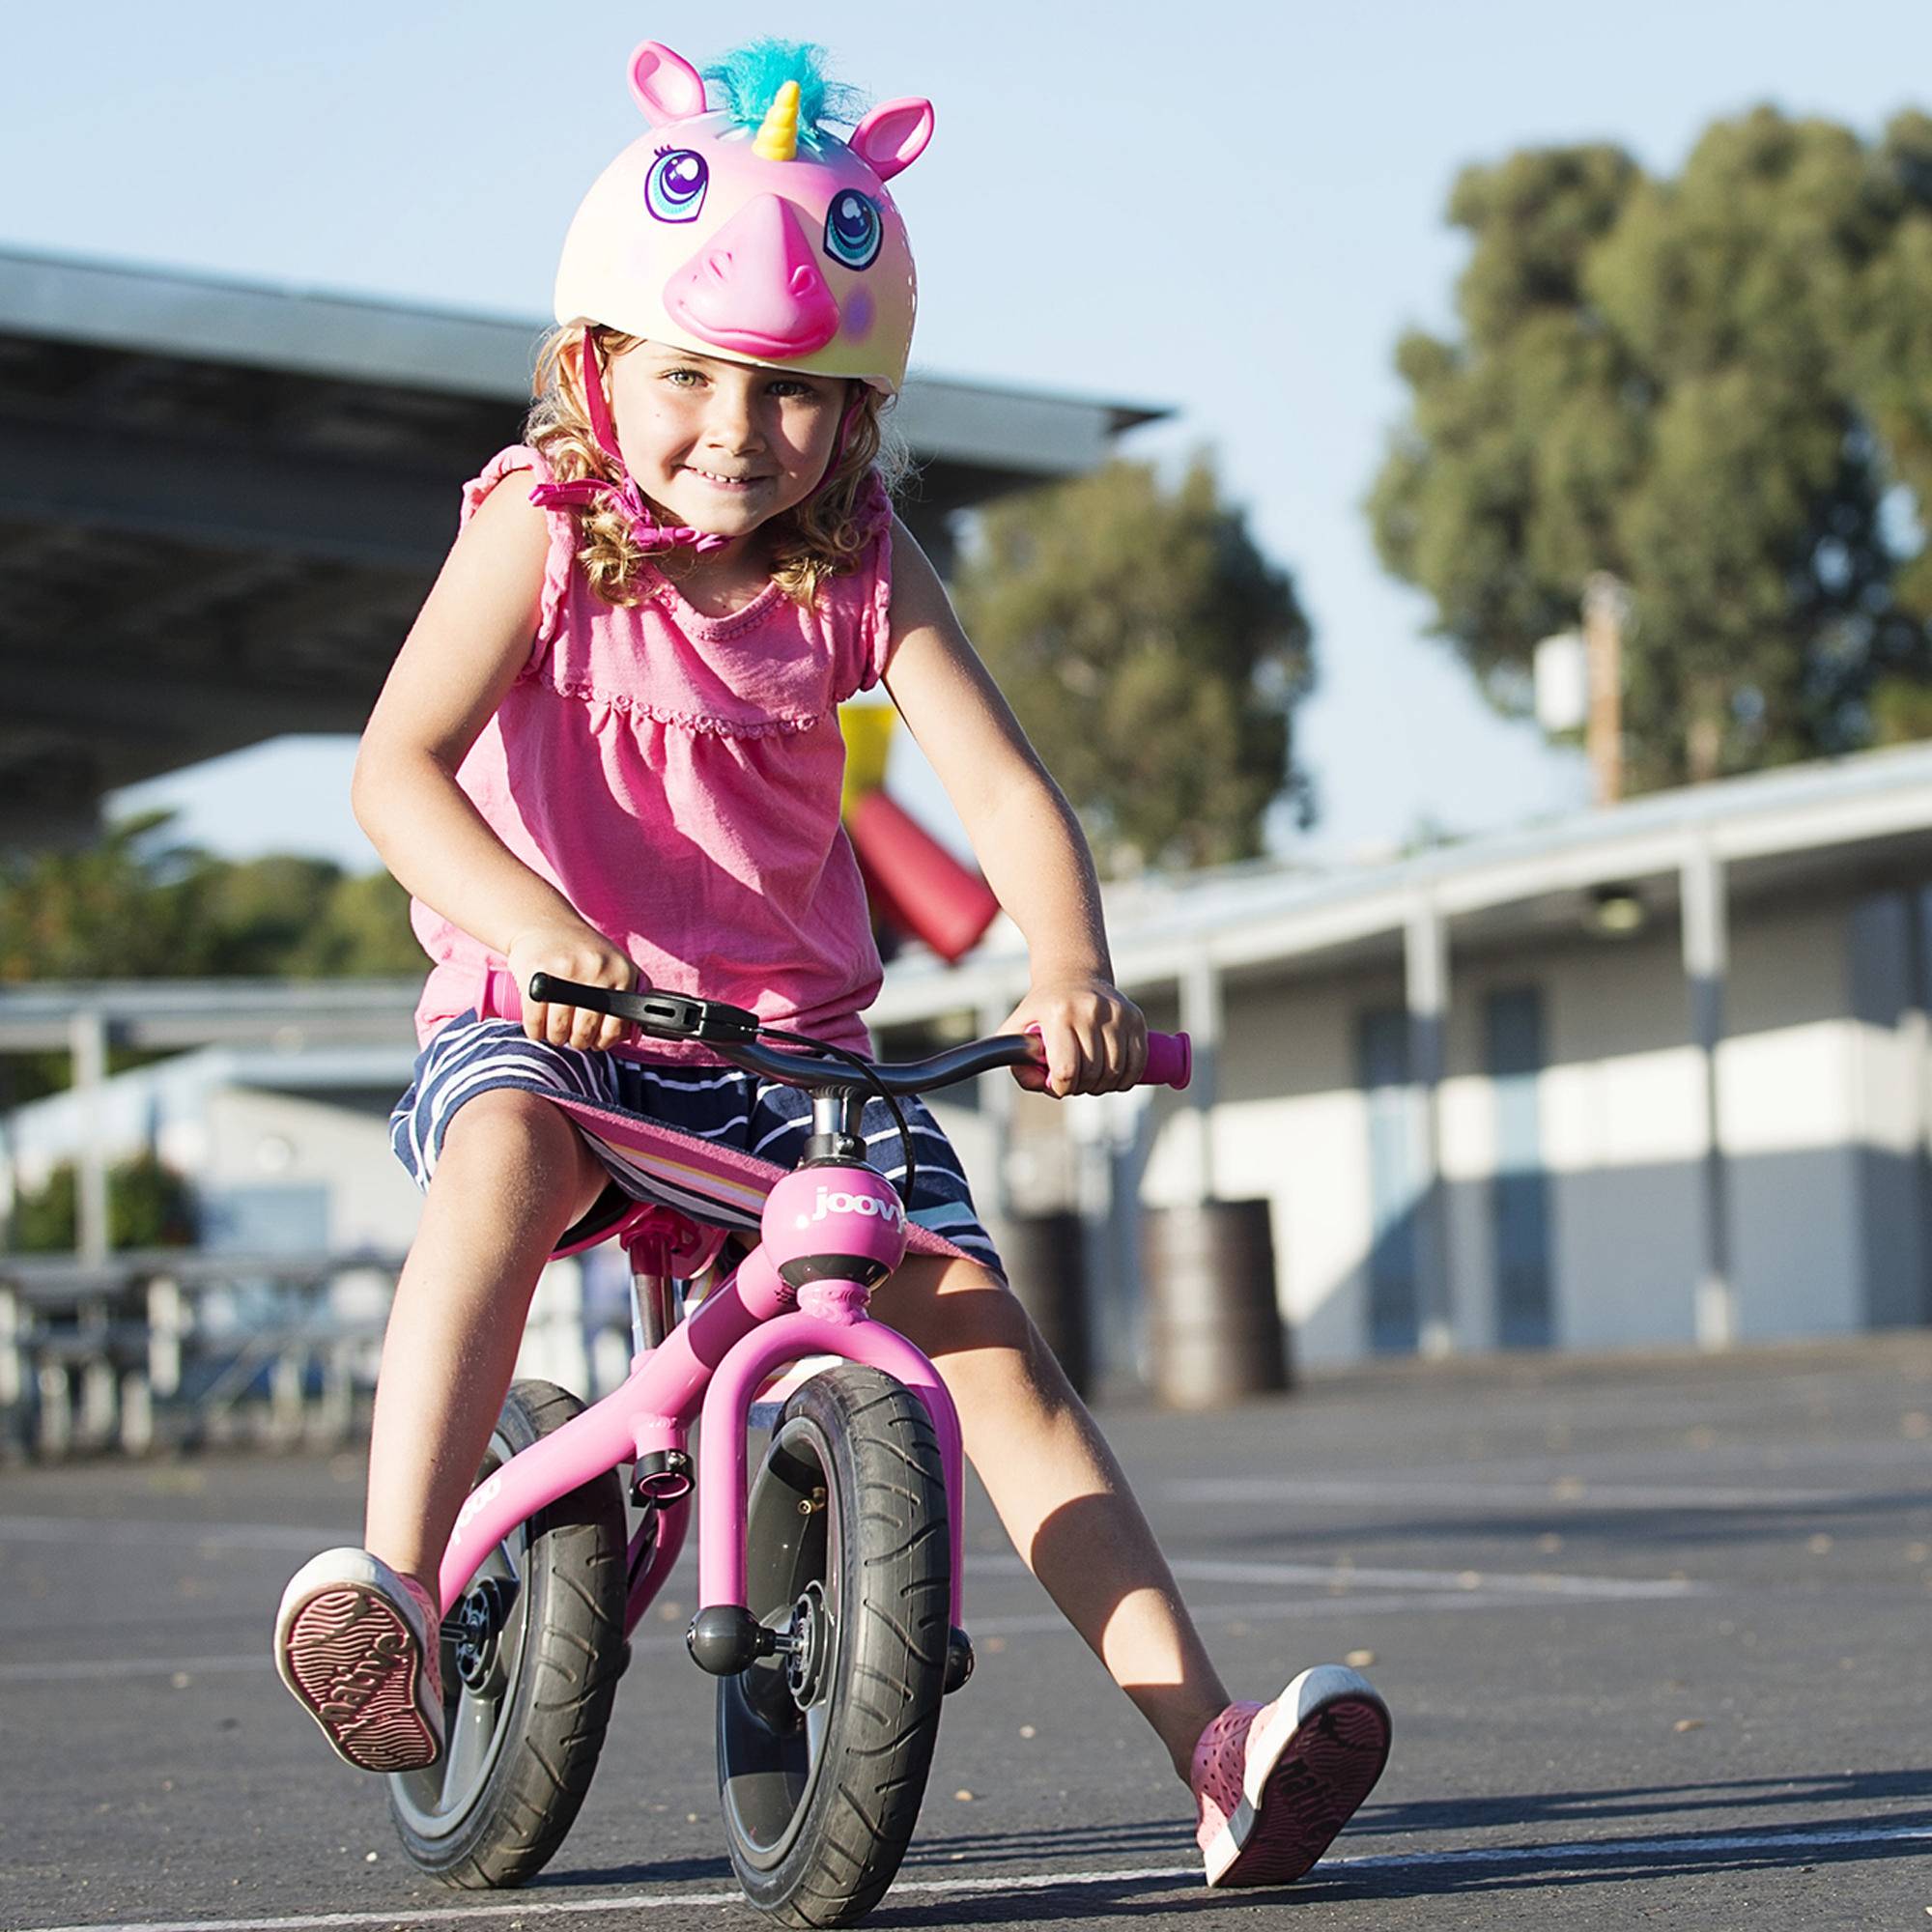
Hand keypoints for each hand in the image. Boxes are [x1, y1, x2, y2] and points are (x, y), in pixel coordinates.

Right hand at [506, 921, 643, 1051]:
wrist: (547, 924)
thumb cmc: (585, 951)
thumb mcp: (618, 964)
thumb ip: (635, 994)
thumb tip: (636, 1034)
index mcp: (620, 972)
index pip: (615, 1027)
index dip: (603, 1041)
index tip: (595, 1042)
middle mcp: (596, 971)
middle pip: (585, 1031)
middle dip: (578, 1042)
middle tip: (572, 1036)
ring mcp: (565, 971)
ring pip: (559, 1029)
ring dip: (556, 1038)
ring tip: (556, 1031)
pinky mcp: (536, 974)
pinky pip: (534, 1020)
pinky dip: (535, 1031)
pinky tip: (538, 1027)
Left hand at [999, 975, 1146, 1096]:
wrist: (1072, 977)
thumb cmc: (1043, 1009)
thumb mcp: (1017, 1029)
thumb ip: (1016, 1062)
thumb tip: (1043, 1085)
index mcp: (1059, 1014)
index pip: (1066, 1069)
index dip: (1062, 1087)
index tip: (1058, 1084)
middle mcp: (1090, 1010)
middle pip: (1093, 1073)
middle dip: (1082, 1087)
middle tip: (1074, 1082)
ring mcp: (1116, 1013)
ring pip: (1116, 1071)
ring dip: (1104, 1086)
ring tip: (1091, 1079)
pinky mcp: (1135, 1017)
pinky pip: (1138, 1062)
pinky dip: (1127, 1078)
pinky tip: (1113, 1077)